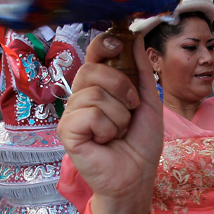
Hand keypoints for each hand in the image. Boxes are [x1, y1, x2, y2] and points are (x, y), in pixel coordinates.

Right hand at [57, 33, 162, 213]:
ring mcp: (71, 114)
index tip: (119, 46)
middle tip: (131, 109)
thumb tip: (136, 37)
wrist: (138, 176)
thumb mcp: (148, 101)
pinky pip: (89, 114)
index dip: (103, 45)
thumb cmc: (141, 143)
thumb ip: (141, 71)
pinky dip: (108, 128)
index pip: (92, 54)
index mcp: (98, 87)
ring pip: (95, 94)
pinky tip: (106, 141)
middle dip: (121, 87)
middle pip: (92, 70)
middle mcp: (80, 97)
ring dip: (119, 116)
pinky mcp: (66, 132)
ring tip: (119, 132)